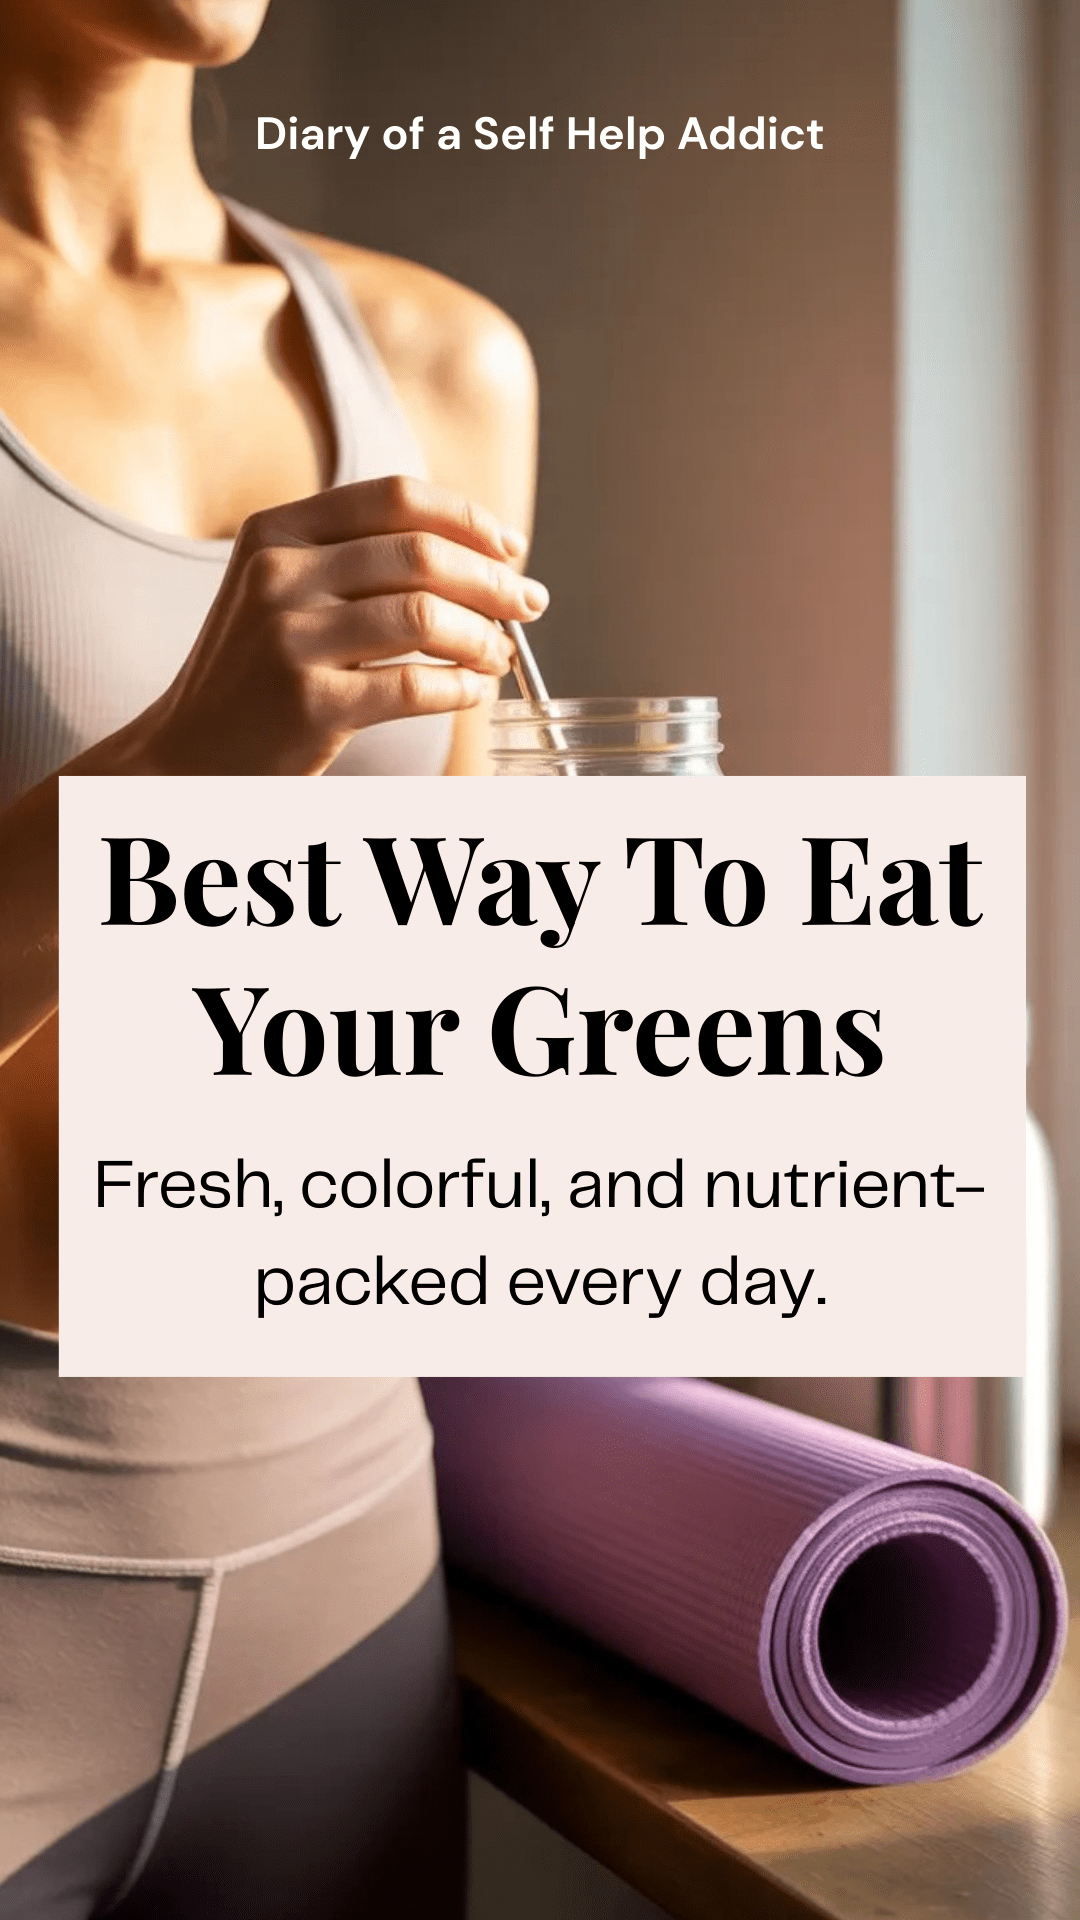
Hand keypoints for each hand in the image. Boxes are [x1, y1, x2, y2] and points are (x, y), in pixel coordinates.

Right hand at [129, 475, 546, 773]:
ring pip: (425, 617)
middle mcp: (278, 575)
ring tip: (498, 656)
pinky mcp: (309, 704)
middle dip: (494, 582)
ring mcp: (290, 639)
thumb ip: (359, 560)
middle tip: (529, 606)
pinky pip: (415, 685)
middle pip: (421, 555)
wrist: (188, 751)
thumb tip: (482, 557)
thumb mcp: (284, 590)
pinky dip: (461, 688)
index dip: (467, 518)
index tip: (511, 548)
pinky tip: (472, 692)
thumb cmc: (256, 672)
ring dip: (483, 637)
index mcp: (276, 531)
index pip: (395, 497)